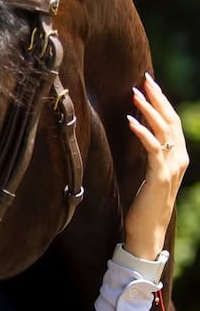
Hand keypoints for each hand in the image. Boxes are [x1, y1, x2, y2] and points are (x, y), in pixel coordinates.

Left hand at [124, 72, 188, 259]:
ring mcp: (171, 167)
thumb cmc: (144, 204)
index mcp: (177, 157)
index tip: (150, 84)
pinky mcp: (159, 176)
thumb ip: (150, 155)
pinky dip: (142, 132)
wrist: (148, 230)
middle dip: (158, 98)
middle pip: (171, 121)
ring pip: (163, 131)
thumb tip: (139, 134)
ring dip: (149, 110)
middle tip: (145, 80)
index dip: (162, 102)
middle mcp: (179, 159)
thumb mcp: (149, 174)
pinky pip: (152, 148)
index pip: (172, 122)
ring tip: (135, 94)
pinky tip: (131, 121)